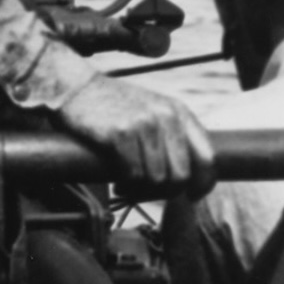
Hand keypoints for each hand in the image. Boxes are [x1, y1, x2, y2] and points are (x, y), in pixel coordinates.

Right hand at [52, 75, 216, 197]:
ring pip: (158, 179)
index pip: (207, 159)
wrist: (75, 87)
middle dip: (166, 192)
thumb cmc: (112, 103)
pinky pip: (133, 174)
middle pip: (182, 175)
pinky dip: (126, 184)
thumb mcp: (152, 109)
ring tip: (128, 186)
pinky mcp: (120, 133)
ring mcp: (143, 124)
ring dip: (142, 191)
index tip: (190, 195)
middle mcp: (166, 116)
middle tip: (149, 192)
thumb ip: (173, 135)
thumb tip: (188, 176)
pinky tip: (117, 181)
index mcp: (179, 112)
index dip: (202, 184)